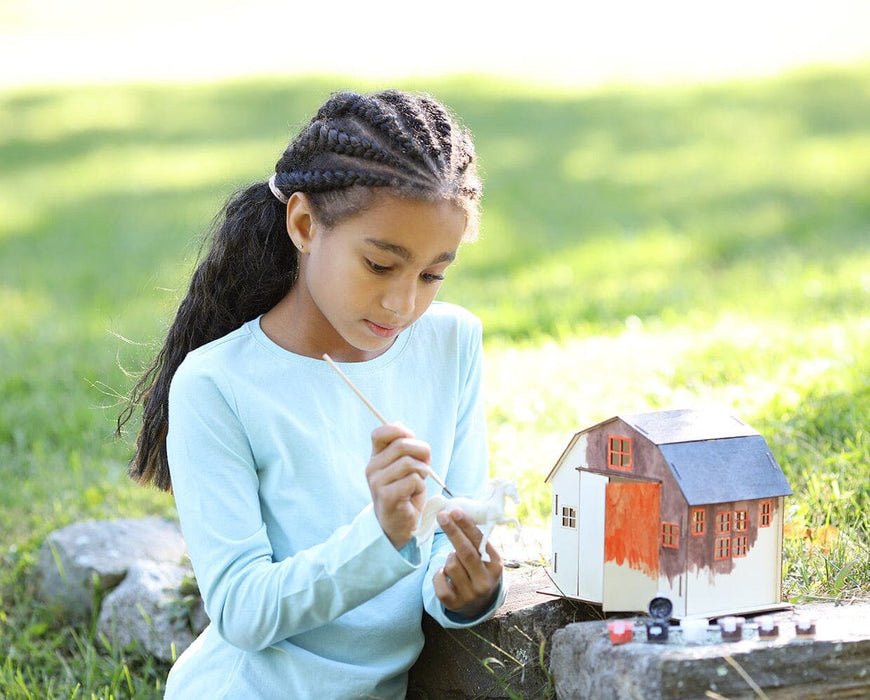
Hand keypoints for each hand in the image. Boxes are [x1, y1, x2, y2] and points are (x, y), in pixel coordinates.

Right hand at [367, 423, 430, 549]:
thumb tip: (405, 430)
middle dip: (421, 453)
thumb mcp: (405, 466)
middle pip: (402, 445)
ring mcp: (377, 483)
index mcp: (375, 458)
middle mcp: (372, 468)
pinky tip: (414, 494)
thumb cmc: (405, 492)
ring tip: (418, 482)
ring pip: (409, 463)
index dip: (399, 431)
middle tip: (425, 466)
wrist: (399, 524)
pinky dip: (420, 485)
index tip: (411, 439)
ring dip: (422, 472)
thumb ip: (404, 448)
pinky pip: (413, 479)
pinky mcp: (387, 496)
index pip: (380, 433)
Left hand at [433, 509, 502, 618]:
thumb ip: (476, 541)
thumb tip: (456, 514)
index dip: (466, 525)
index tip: (455, 511)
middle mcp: (485, 581)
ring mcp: (470, 594)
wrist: (479, 604)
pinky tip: (445, 574)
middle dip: (452, 531)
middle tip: (442, 515)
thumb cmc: (480, 571)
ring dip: (448, 558)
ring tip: (455, 562)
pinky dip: (438, 573)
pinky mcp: (454, 604)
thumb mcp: (486, 558)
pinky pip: (439, 580)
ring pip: (451, 564)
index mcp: (495, 566)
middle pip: (465, 552)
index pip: (479, 542)